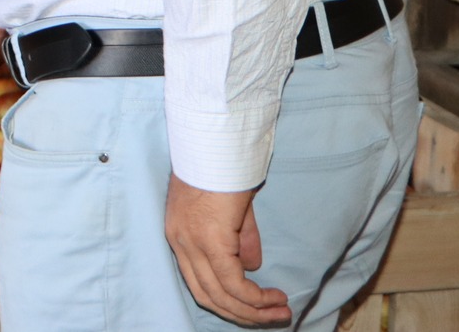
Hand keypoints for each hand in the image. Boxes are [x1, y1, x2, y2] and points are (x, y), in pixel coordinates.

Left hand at [166, 176, 290, 326]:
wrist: (217, 144)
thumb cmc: (224, 169)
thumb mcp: (230, 212)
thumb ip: (238, 241)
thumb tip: (251, 268)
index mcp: (178, 236)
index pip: (197, 283)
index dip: (226, 301)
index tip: (253, 308)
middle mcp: (179, 243)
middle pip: (208, 296)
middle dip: (242, 314)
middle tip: (272, 318)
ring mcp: (191, 243)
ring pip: (222, 295)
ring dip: (254, 311)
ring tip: (280, 312)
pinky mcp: (210, 240)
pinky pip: (234, 283)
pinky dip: (255, 297)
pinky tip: (274, 297)